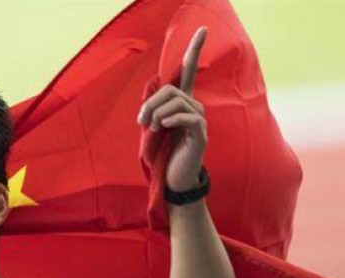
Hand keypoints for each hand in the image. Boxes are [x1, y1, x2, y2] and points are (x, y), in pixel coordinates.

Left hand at [137, 26, 207, 192]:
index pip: (190, 72)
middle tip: (142, 121)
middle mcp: (195, 107)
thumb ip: (153, 110)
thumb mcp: (153, 128)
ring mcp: (199, 120)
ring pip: (175, 102)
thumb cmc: (163, 155)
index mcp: (183, 103)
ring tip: (152, 129)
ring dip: (156, 115)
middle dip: (150, 104)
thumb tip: (149, 100)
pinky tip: (163, 130)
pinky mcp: (200, 134)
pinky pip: (184, 117)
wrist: (173, 181)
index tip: (203, 29)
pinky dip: (169, 121)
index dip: (195, 50)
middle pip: (170, 90)